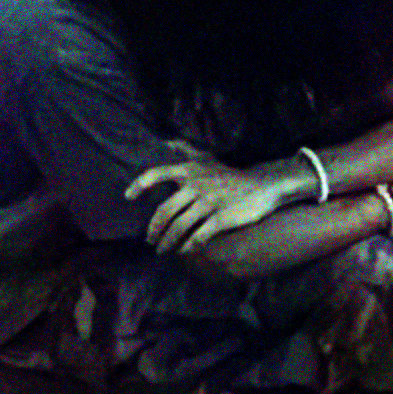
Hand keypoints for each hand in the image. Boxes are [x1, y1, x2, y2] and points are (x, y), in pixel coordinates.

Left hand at [125, 160, 293, 253]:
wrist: (264, 186)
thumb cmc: (232, 175)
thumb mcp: (208, 159)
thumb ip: (187, 151)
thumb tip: (168, 141)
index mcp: (190, 170)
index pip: (157, 174)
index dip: (140, 185)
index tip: (128, 197)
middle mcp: (196, 185)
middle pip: (165, 211)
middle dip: (154, 228)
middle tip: (150, 239)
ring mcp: (209, 203)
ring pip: (179, 226)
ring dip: (167, 241)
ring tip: (162, 250)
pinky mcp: (221, 219)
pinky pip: (198, 236)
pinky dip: (187, 246)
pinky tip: (183, 251)